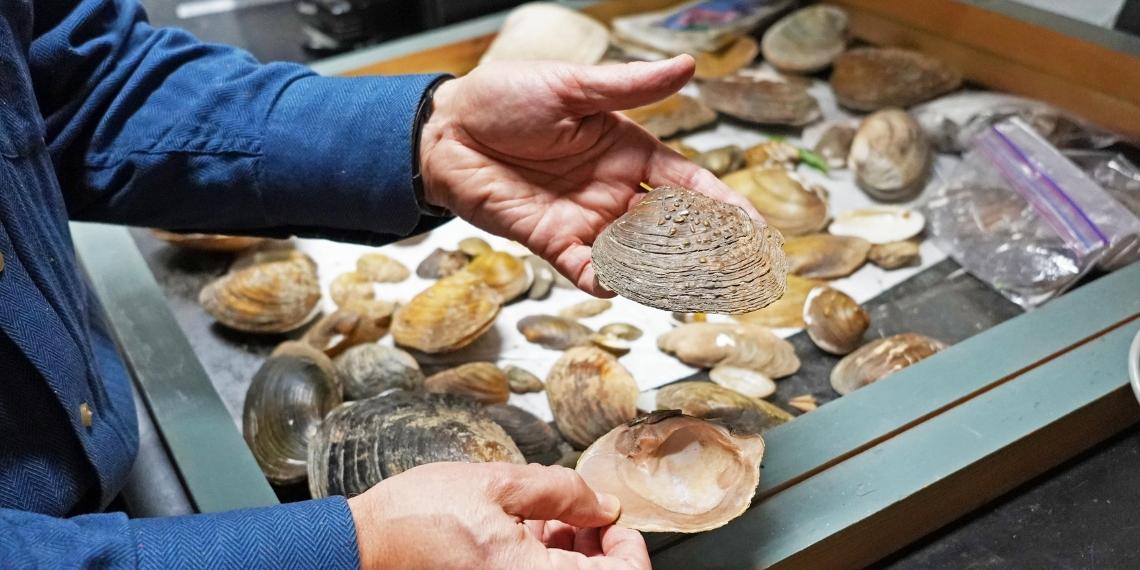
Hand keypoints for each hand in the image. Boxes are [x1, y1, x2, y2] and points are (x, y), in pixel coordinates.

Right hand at [348, 462, 649, 569]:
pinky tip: (527, 531)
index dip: (628, 546)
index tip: (613, 519)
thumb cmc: (417, 518)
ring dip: (572, 553)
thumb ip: (561, 491)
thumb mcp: (496, 484)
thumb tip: (602, 504)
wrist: (363, 547)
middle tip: (583, 511)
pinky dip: (544, 561)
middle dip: (598, 546)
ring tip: (549, 515)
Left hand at [418, 56, 758, 295]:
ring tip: (695, 281)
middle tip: (736, 270)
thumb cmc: (505, 99)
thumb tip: (688, 67)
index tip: (755, 229)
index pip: (688, 185)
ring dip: (666, 269)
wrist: (445, 131)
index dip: (723, 206)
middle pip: (672, 228)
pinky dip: (609, 279)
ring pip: (639, 255)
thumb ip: (630, 87)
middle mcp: (614, 191)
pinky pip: (589, 270)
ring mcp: (586, 220)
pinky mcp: (553, 242)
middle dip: (705, 250)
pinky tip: (625, 280)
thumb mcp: (573, 88)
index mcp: (627, 152)